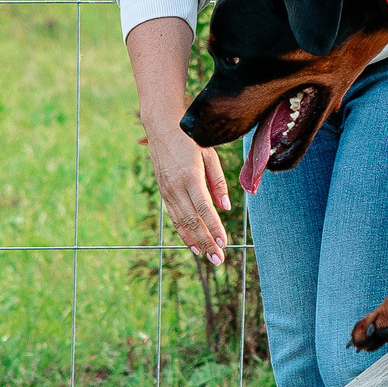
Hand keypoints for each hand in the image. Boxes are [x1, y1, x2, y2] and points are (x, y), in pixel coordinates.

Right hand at [147, 119, 231, 266]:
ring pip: (182, 222)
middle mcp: (177, 187)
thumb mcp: (210, 155)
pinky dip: (183, 232)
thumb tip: (225, 207)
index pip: (204, 209)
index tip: (223, 243)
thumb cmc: (191, 138)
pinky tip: (192, 244)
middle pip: (192, 221)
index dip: (214, 228)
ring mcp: (168, 190)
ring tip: (208, 257)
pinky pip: (174, 216)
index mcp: (191, 176)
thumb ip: (218, 182)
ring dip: (195, 241)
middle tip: (218, 260)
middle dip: (206, 242)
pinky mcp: (164, 191)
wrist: (162, 127)